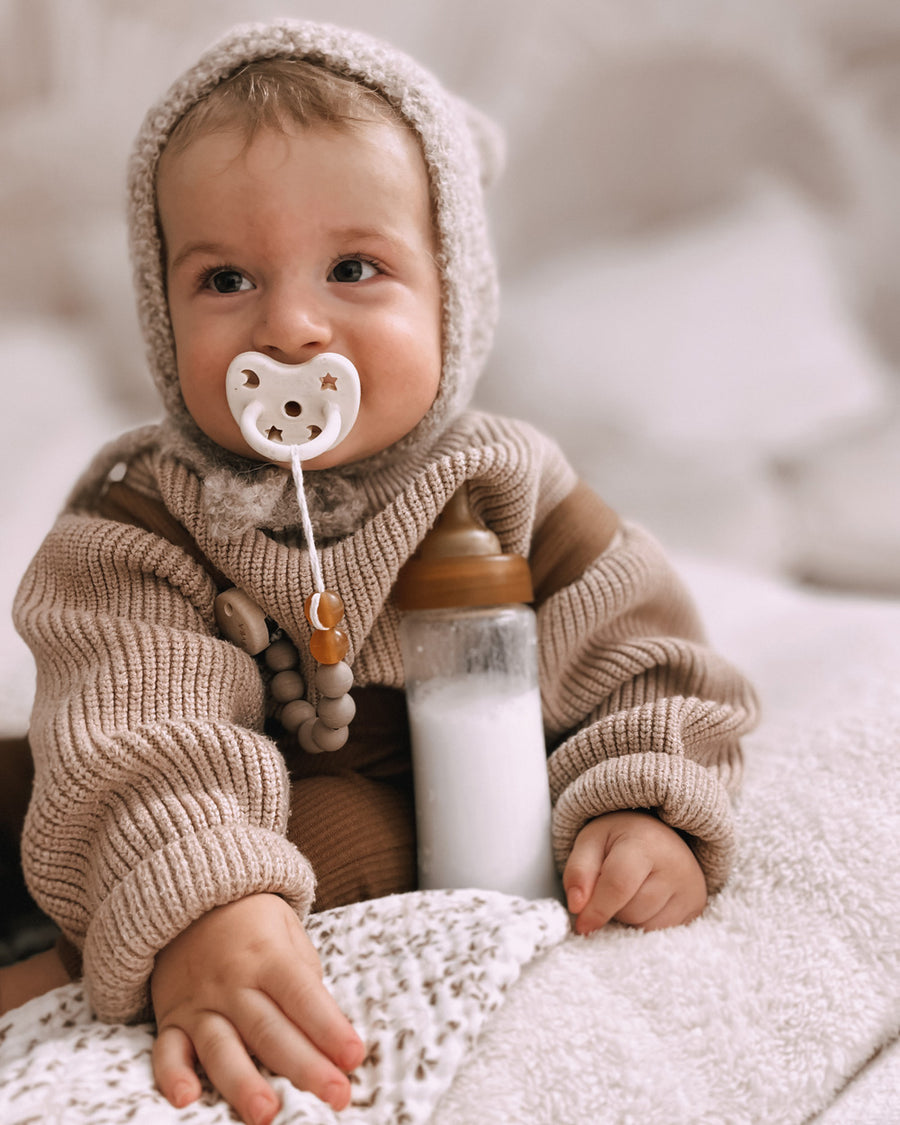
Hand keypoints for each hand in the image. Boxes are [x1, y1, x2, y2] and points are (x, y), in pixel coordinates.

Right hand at [151, 893, 365, 1124]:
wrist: (190, 896)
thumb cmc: (251, 921)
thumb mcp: (287, 930)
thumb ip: (304, 977)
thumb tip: (322, 1027)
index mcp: (268, 956)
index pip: (303, 996)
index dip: (330, 1027)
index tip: (354, 1057)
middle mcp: (233, 982)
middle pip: (270, 1030)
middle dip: (305, 1066)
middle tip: (336, 1096)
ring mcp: (199, 1002)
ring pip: (221, 1047)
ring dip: (243, 1083)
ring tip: (267, 1114)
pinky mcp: (172, 1018)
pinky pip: (167, 1050)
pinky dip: (172, 1075)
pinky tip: (186, 1099)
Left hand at [563, 811, 706, 934]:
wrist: (657, 834)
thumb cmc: (619, 838)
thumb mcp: (590, 841)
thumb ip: (578, 871)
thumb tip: (576, 907)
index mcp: (645, 842)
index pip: (619, 884)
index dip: (597, 909)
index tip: (581, 926)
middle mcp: (676, 865)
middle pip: (632, 910)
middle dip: (612, 908)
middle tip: (612, 885)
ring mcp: (691, 888)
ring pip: (646, 926)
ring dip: (629, 918)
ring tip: (631, 891)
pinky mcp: (697, 907)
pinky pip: (661, 933)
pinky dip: (645, 925)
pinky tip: (645, 902)